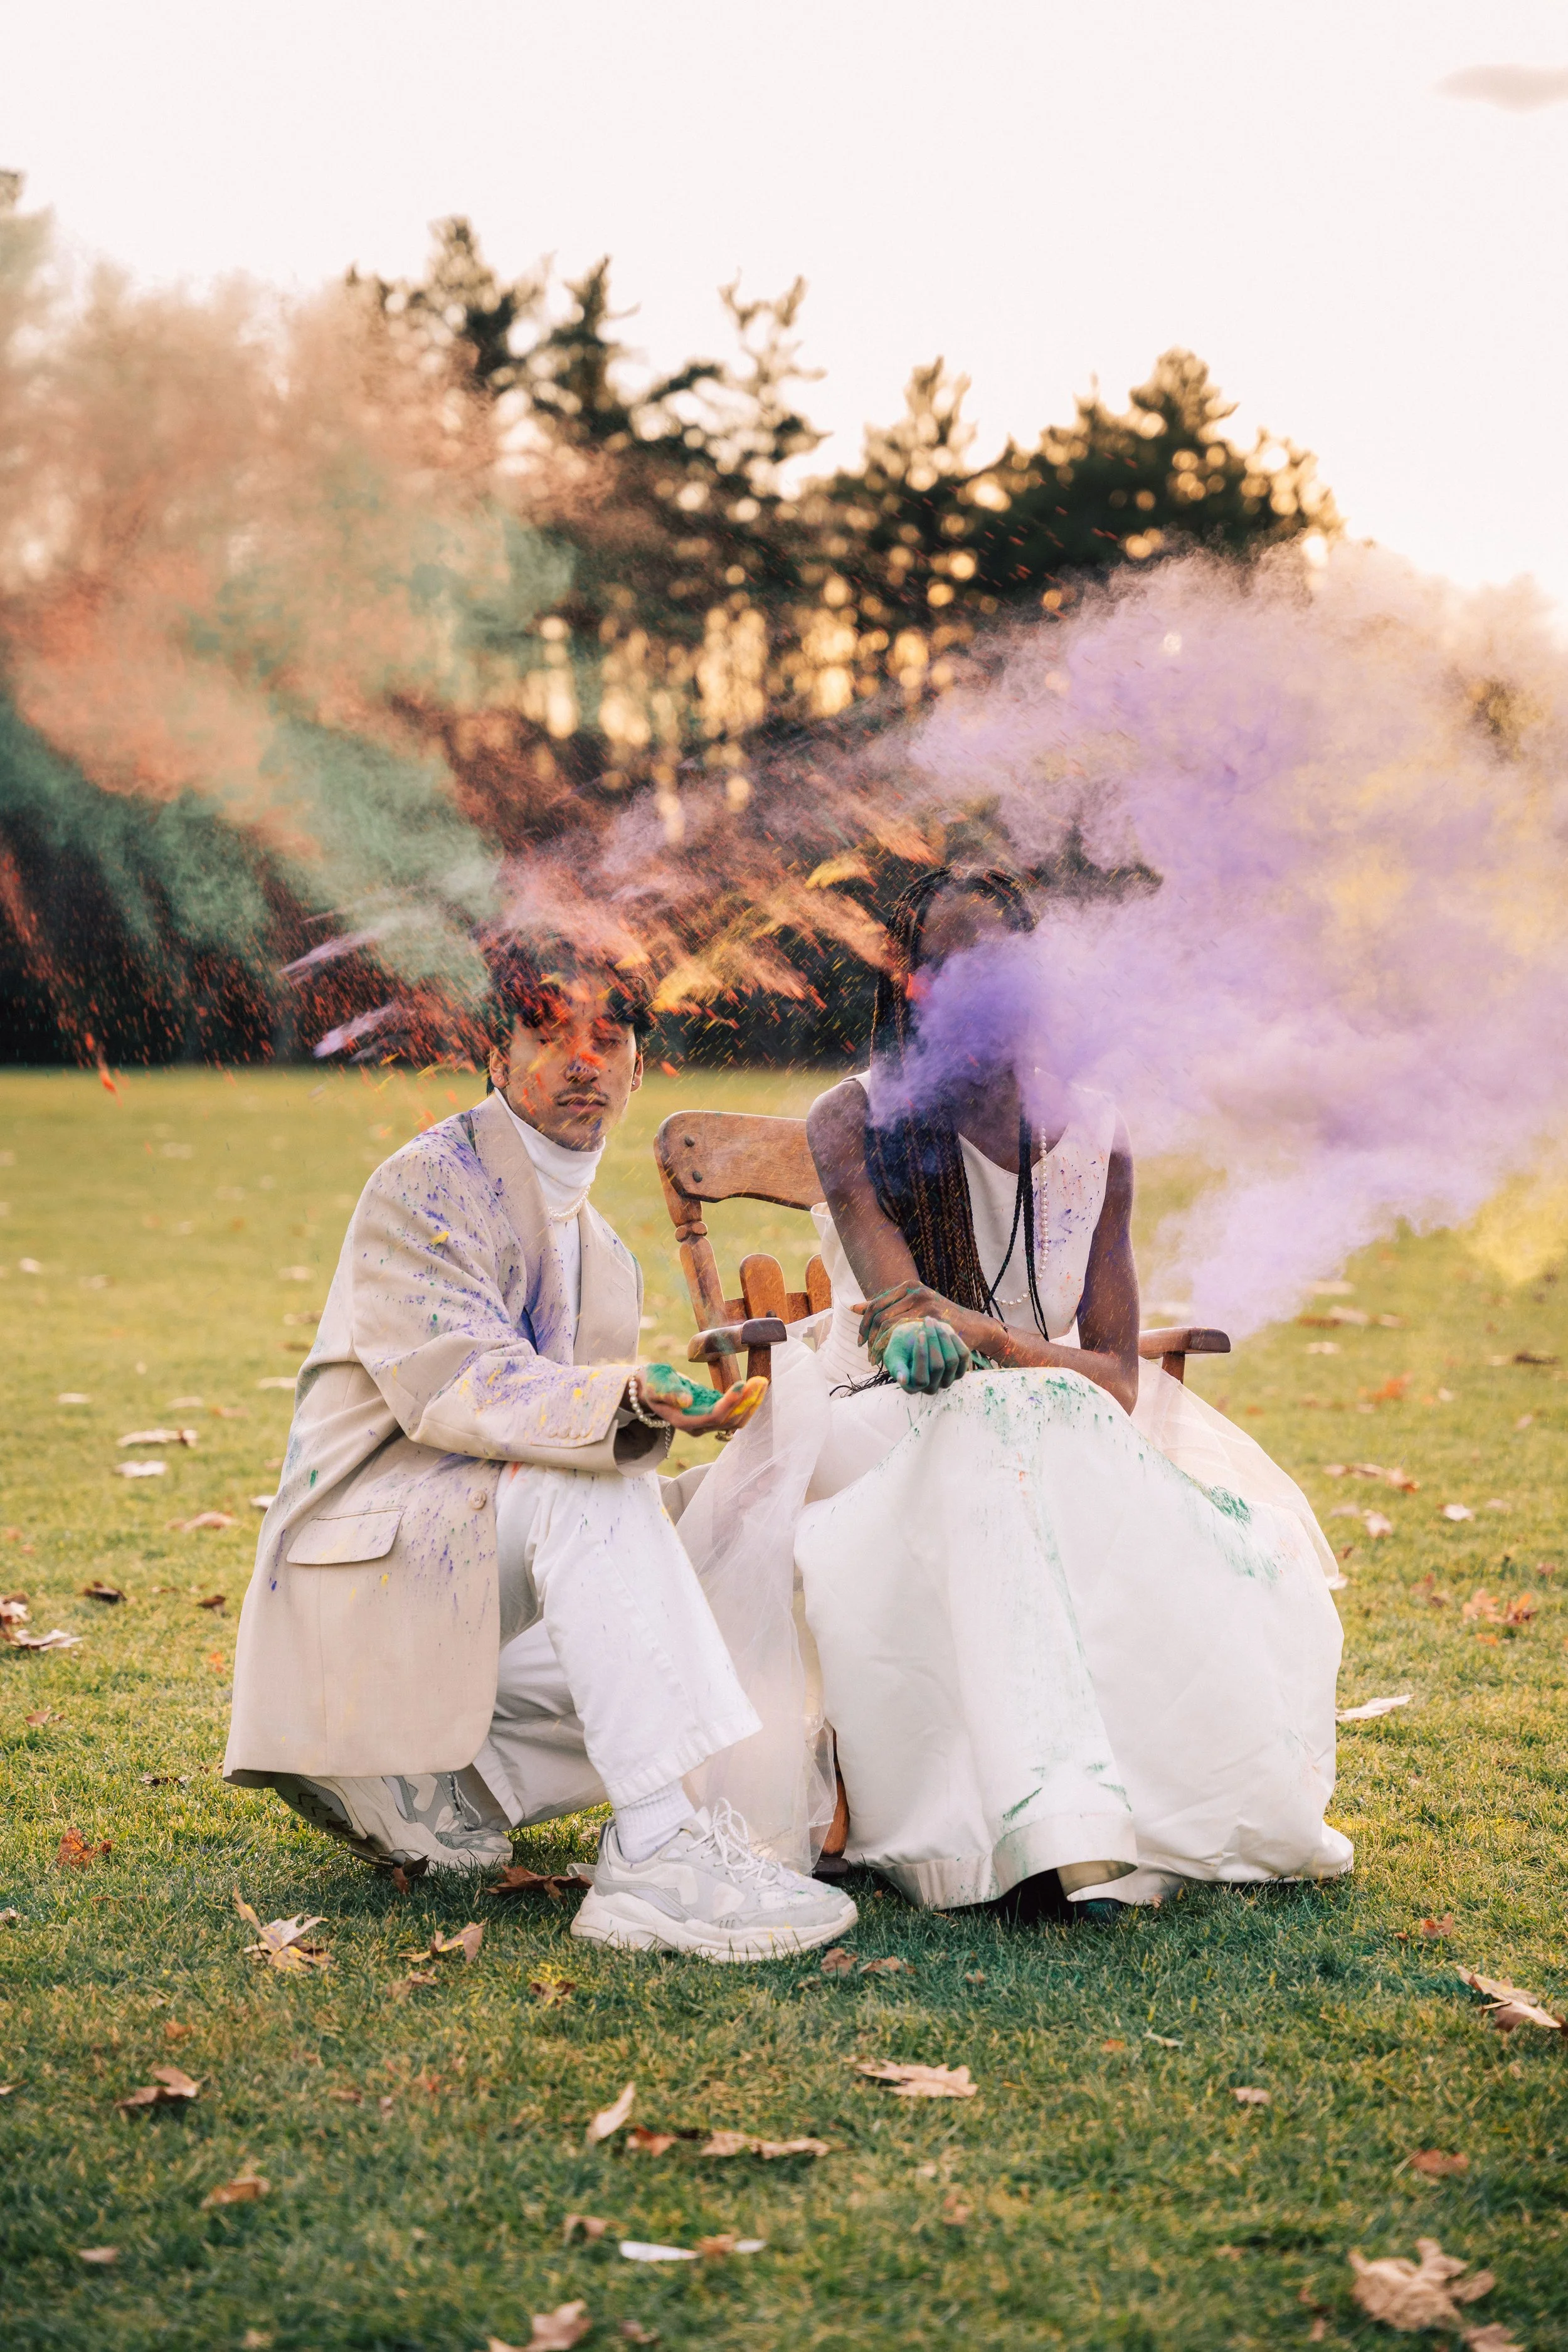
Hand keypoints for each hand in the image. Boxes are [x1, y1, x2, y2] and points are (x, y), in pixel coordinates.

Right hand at [634, 1361, 767, 1435]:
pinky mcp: (715, 1414)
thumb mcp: (656, 1384)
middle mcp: (698, 1426)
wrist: (651, 1387)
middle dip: (746, 1401)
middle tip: (760, 1380)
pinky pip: (737, 1414)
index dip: (729, 1403)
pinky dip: (748, 1402)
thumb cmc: (653, 1382)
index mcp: (684, 1421)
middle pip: (729, 1420)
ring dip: (751, 1402)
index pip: (713, 1417)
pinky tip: (757, 1386)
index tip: (742, 1384)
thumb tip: (686, 1401)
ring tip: (762, 1382)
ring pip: (737, 1420)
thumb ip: (669, 1392)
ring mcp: (708, 1423)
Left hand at [857, 1279, 959, 1356]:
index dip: (864, 1325)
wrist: (972, 1326)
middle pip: (879, 1316)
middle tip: (868, 1355)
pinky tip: (891, 1358)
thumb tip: (854, 1308)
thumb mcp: (913, 1307)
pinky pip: (903, 1333)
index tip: (860, 1342)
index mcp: (908, 1287)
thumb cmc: (940, 1319)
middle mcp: (915, 1292)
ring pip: (888, 1325)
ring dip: (878, 1345)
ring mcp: (924, 1304)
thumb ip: (886, 1306)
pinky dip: (893, 1347)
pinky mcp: (932, 1318)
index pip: (875, 1305)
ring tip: (876, 1359)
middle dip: (869, 1337)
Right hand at [880, 1317, 970, 1392]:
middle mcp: (930, 1388)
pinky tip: (945, 1330)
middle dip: (933, 1340)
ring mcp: (946, 1381)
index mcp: (911, 1388)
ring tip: (934, 1322)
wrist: (914, 1339)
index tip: (919, 1333)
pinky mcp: (959, 1371)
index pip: (919, 1378)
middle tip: (927, 1321)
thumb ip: (896, 1367)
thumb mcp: (893, 1355)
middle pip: (938, 1367)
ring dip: (943, 1337)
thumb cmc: (900, 1347)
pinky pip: (963, 1356)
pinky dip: (955, 1340)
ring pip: (952, 1360)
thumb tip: (902, 1379)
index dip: (921, 1355)